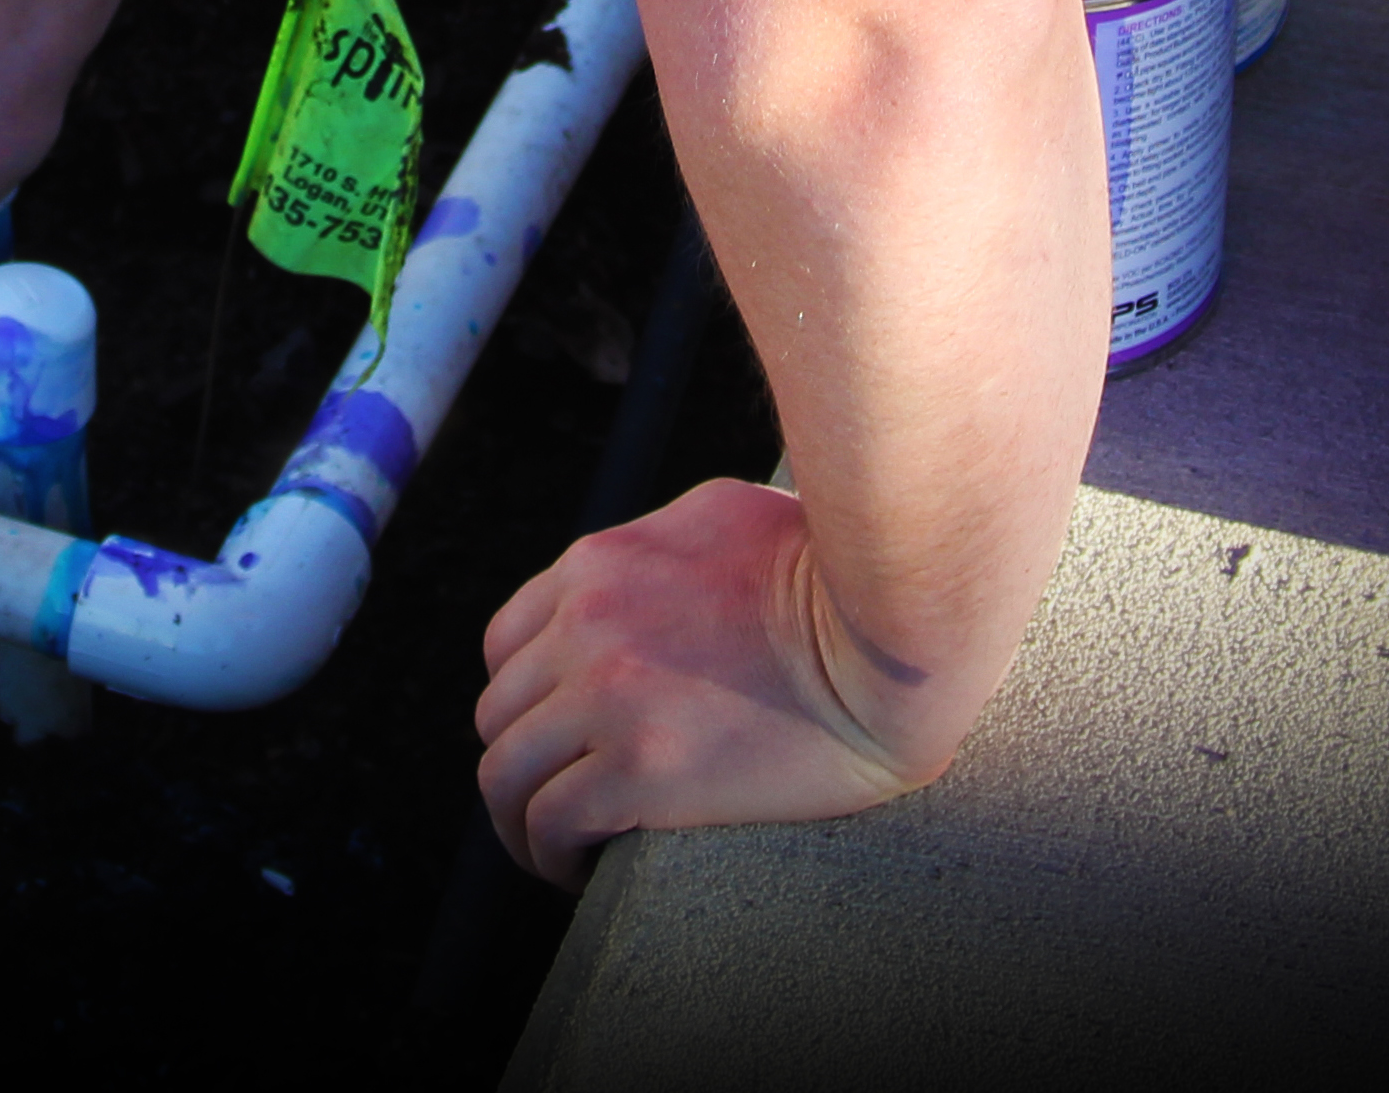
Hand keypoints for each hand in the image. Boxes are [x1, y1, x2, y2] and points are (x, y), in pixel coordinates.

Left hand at [476, 480, 932, 887]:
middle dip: (520, 762)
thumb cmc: (832, 569)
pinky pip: (551, 823)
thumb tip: (650, 562)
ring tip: (553, 853)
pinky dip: (550, 854)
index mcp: (598, 567)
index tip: (552, 740)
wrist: (889, 633)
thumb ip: (662, 541)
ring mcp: (606, 698)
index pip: (508, 643)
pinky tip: (581, 871)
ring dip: (519, 820)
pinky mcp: (641, 770)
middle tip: (555, 803)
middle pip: (500, 712)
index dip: (522, 700)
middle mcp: (584, 626)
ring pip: (505, 773)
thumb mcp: (725, 516)